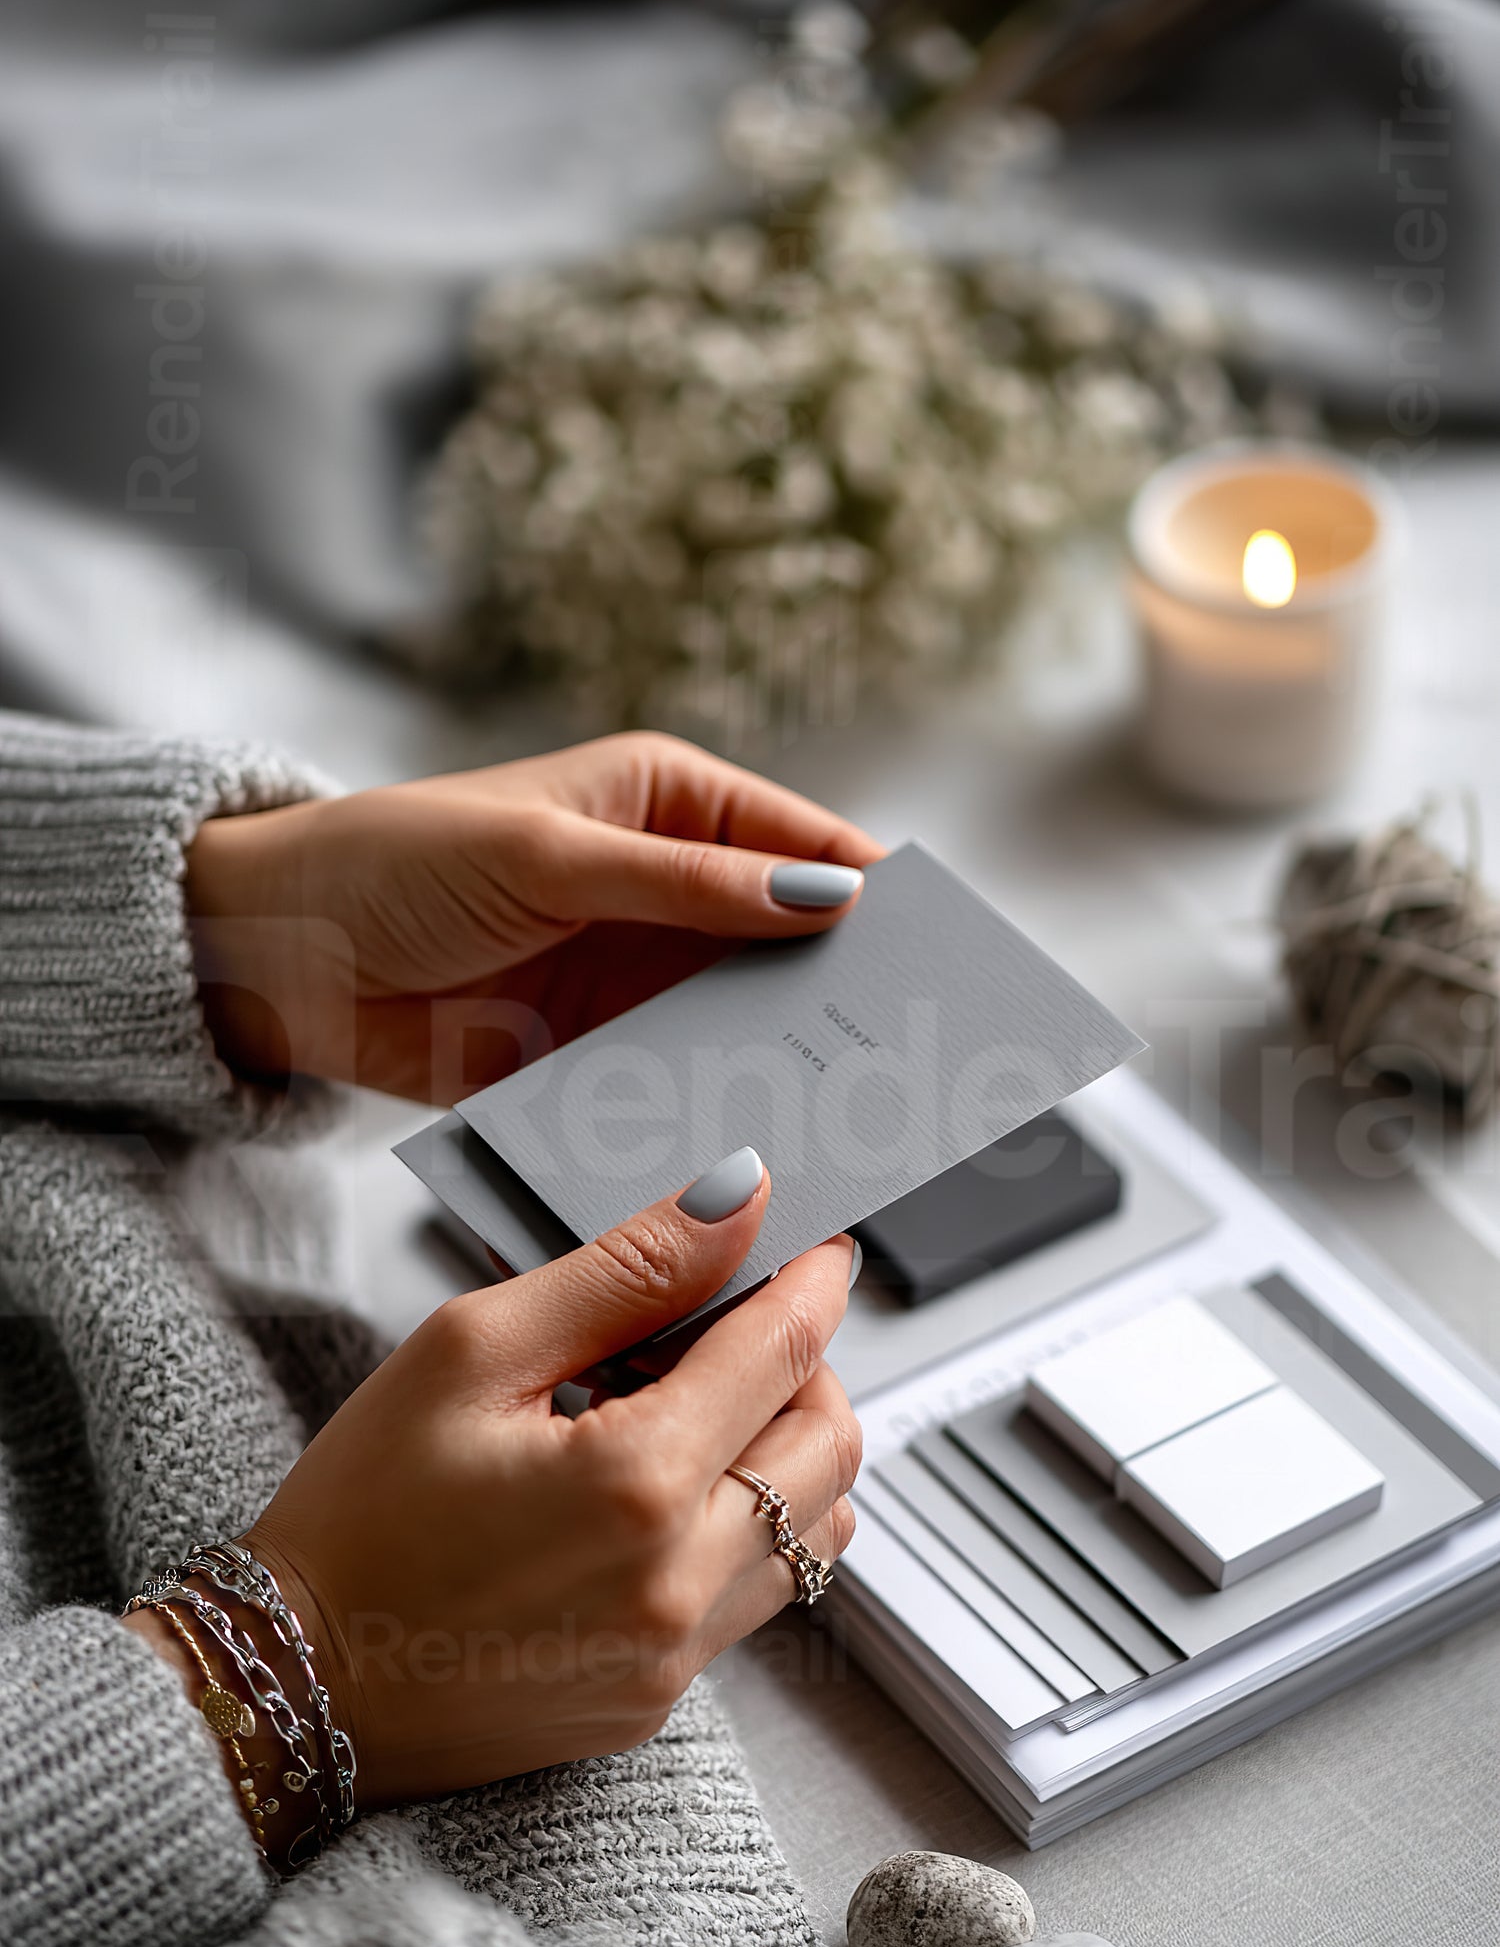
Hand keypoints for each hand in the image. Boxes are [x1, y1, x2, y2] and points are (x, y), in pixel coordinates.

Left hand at [185, 732, 881, 1100]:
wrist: (279, 959)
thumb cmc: (396, 862)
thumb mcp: (548, 857)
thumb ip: (689, 883)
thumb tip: (826, 893)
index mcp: (668, 804)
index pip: (803, 843)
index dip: (872, 895)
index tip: (938, 950)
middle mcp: (667, 891)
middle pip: (788, 944)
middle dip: (845, 990)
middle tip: (914, 1044)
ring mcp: (635, 978)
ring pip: (742, 1022)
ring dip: (784, 1060)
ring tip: (852, 1107)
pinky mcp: (598, 1054)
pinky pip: (678, 1083)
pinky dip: (713, 1110)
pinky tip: (751, 1142)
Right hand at [240, 1160, 859, 1807]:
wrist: (297, 1681)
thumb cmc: (361, 1513)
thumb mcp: (472, 1350)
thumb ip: (623, 1272)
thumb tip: (736, 1204)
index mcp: (637, 1482)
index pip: (785, 1352)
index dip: (813, 1282)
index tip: (820, 1248)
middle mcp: (680, 1581)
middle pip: (831, 1444)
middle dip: (804, 1367)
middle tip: (730, 1331)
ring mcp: (676, 1652)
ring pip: (816, 1527)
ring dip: (785, 1451)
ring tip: (690, 1416)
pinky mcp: (658, 1697)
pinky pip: (756, 1595)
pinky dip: (740, 1527)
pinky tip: (652, 1496)